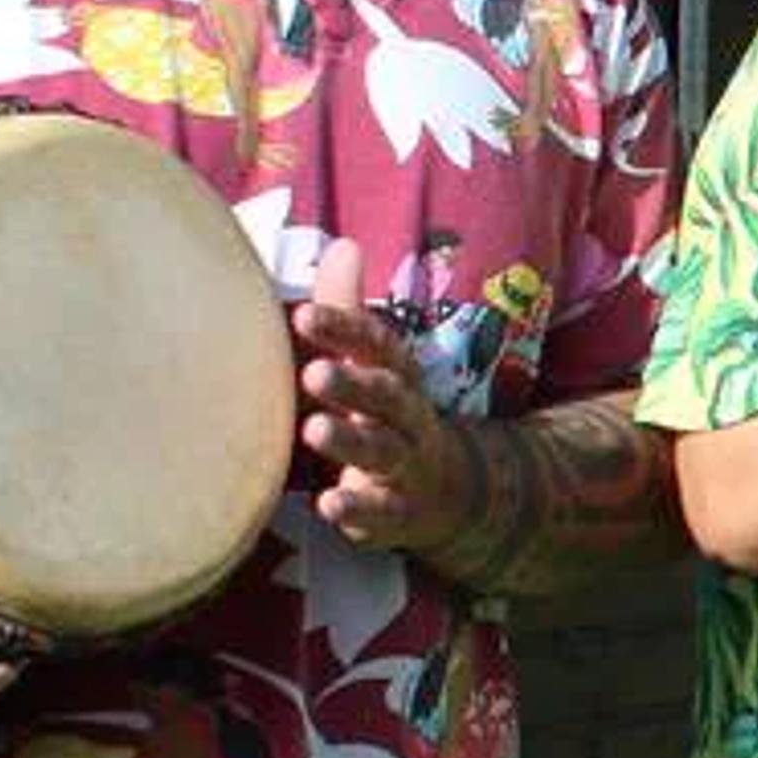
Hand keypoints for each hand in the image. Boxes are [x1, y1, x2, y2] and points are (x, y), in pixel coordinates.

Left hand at [297, 237, 472, 550]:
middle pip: (385, 395)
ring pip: (384, 450)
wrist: (453, 490)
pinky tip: (330, 505)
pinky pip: (384, 512)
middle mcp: (406, 416)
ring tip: (315, 431)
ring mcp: (406, 465)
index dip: (345, 327)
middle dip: (351, 383)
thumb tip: (344, 245)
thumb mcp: (375, 365)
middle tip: (312, 373)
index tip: (304, 315)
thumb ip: (350, 312)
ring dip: (352, 440)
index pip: (376, 344)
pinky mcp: (399, 512)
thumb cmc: (388, 415)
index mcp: (395, 375)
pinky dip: (359, 510)